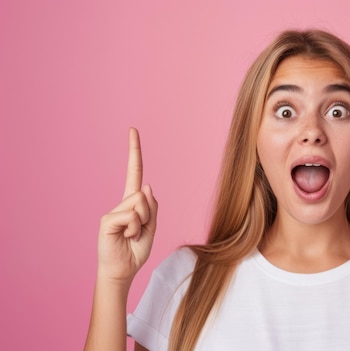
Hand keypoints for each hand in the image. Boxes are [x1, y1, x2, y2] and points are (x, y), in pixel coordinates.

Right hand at [97, 128, 157, 284]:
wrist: (123, 270)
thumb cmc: (136, 250)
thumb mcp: (152, 228)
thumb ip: (152, 208)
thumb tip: (147, 186)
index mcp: (133, 203)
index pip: (134, 172)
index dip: (134, 152)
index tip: (132, 130)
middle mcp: (122, 204)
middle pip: (145, 195)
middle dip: (149, 216)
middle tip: (140, 232)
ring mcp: (113, 211)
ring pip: (139, 205)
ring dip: (142, 224)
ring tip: (132, 236)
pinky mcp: (106, 220)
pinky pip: (131, 216)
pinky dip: (134, 229)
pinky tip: (125, 238)